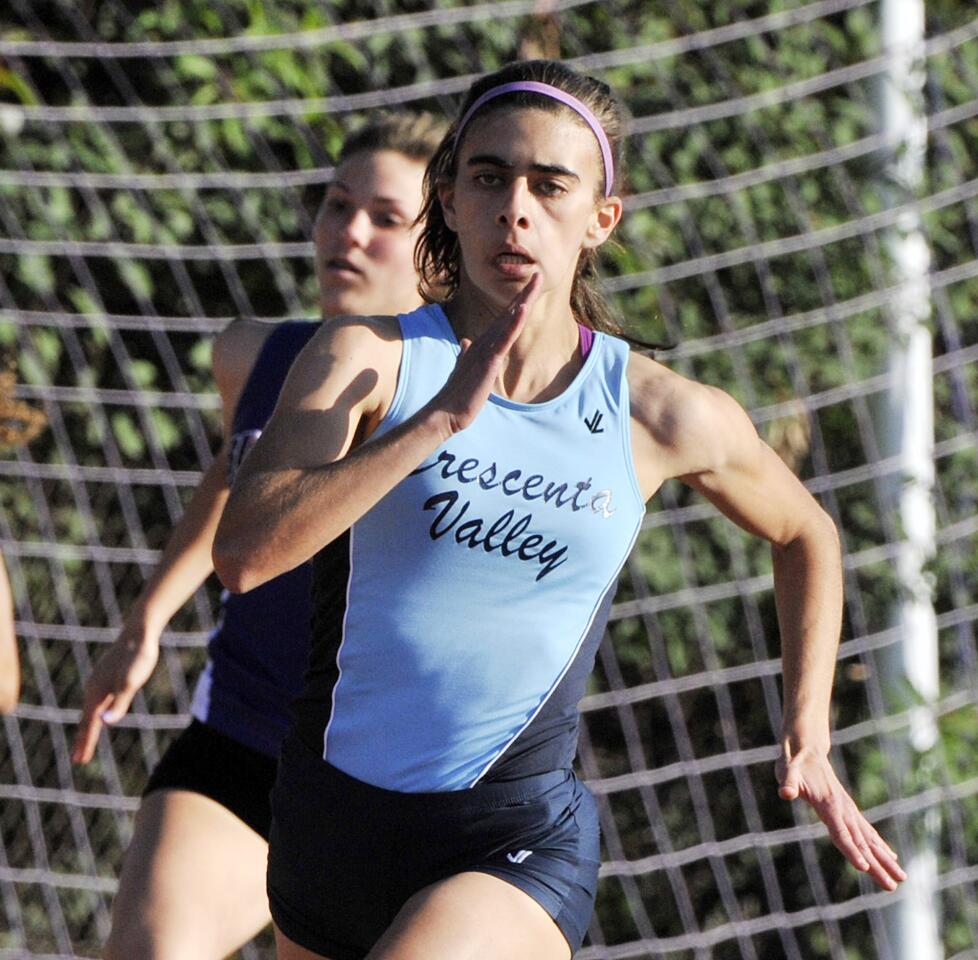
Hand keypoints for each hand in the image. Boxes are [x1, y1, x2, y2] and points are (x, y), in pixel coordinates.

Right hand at [71, 621, 159, 763]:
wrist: (139, 633)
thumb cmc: (137, 658)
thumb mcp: (130, 682)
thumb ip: (119, 703)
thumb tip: (105, 722)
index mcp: (96, 693)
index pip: (90, 724)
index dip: (86, 743)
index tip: (80, 761)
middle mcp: (93, 688)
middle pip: (86, 719)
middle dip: (82, 740)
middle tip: (78, 759)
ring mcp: (99, 682)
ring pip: (91, 709)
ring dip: (87, 726)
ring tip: (85, 740)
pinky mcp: (106, 676)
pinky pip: (97, 700)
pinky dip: (94, 713)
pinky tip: (98, 714)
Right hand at [431, 274, 541, 434]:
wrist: (446, 410)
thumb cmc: (457, 392)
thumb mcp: (465, 367)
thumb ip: (466, 353)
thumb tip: (465, 341)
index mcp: (483, 344)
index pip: (503, 319)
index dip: (518, 303)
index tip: (530, 288)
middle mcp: (485, 341)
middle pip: (509, 313)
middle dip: (525, 294)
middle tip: (538, 275)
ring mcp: (487, 350)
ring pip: (509, 321)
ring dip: (523, 301)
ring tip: (535, 283)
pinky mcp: (489, 361)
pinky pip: (504, 339)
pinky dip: (513, 323)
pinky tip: (522, 309)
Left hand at [777, 746, 906, 890]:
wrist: (808, 750)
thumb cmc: (794, 764)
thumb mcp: (787, 772)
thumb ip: (788, 783)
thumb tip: (785, 792)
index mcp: (829, 805)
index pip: (841, 832)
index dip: (851, 850)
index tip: (864, 868)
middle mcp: (843, 809)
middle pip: (860, 842)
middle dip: (877, 865)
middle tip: (893, 886)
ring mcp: (848, 810)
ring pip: (869, 839)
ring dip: (885, 859)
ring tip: (901, 877)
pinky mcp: (847, 810)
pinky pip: (866, 831)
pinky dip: (879, 845)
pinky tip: (890, 856)